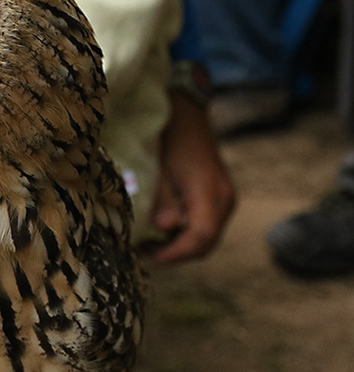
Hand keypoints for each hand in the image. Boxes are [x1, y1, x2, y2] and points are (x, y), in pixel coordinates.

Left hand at [148, 91, 236, 263]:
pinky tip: (162, 228)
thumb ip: (163, 200)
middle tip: (145, 252)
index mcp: (210, 192)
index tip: (151, 257)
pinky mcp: (220, 197)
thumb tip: (165, 227)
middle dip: (176, 252)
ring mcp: (226, 198)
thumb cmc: (168, 138)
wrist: (186, 114)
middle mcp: (225, 199)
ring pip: (207, 236)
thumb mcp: (160, 169)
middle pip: (206, 242)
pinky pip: (206, 224)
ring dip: (180, 244)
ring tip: (149, 242)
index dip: (176, 253)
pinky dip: (186, 232)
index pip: (201, 237)